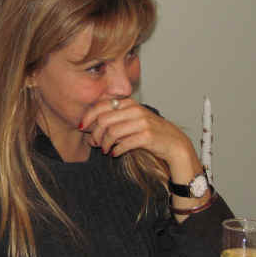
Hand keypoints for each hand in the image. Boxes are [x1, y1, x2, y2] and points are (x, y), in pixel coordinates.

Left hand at [79, 99, 196, 169]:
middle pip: (103, 120)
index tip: (82, 128)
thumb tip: (88, 132)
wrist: (173, 143)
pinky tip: (115, 153)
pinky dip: (116, 150)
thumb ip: (111, 122)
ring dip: (104, 144)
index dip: (88, 117)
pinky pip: (124, 143)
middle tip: (95, 144)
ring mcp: (142, 122)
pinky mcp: (147, 135)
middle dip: (95, 134)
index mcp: (128, 103)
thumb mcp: (130, 121)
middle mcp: (135, 110)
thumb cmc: (148, 133)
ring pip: (112, 133)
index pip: (100, 106)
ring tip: (105, 150)